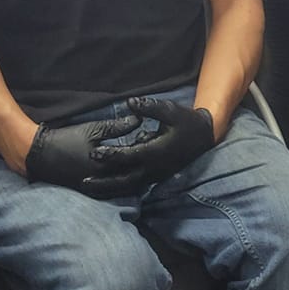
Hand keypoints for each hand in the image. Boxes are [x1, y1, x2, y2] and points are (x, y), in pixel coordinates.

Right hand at [26, 115, 145, 197]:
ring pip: (121, 188)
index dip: (144, 153)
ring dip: (132, 177)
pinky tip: (126, 175)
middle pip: (130, 180)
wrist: (40, 154)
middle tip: (151, 156)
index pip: (132, 164)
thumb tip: (139, 119)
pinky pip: (110, 191)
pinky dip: (119, 184)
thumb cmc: (67, 139)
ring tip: (141, 164)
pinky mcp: (88, 192)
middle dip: (141, 168)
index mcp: (104, 168)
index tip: (153, 143)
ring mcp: (94, 191)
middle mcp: (101, 184)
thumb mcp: (94, 129)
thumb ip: (118, 127)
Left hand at [91, 97, 214, 184]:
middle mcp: (154, 167)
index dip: (110, 155)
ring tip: (90, 186)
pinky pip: (135, 184)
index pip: (128, 156)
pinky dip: (120, 186)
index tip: (93, 153)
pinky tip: (106, 184)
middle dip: (104, 181)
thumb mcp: (170, 110)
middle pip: (124, 179)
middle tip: (84, 181)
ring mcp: (156, 174)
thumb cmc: (186, 121)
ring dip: (109, 187)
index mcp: (156, 151)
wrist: (204, 137)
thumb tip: (128, 102)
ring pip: (128, 185)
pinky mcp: (156, 176)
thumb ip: (149, 107)